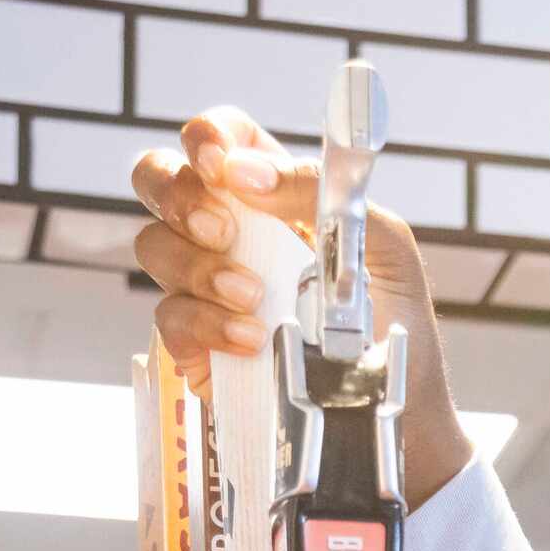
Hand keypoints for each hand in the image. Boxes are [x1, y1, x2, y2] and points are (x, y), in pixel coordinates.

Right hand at [129, 106, 473, 507]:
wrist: (395, 413)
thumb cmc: (395, 325)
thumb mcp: (386, 248)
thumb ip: (327, 196)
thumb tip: (250, 175)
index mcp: (274, 196)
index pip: (220, 139)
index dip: (208, 137)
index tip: (223, 165)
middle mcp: (229, 231)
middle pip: (156, 178)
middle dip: (176, 193)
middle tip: (221, 228)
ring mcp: (204, 286)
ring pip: (153, 246)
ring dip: (200, 267)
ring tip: (256, 298)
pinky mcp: (195, 344)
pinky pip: (169, 317)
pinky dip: (207, 323)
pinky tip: (251, 338)